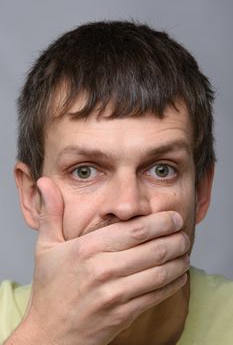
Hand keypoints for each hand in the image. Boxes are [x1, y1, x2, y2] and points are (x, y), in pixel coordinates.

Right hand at [7, 177, 189, 344]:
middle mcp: (103, 269)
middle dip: (175, 237)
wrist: (49, 333)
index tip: (173, 216)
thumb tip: (45, 182)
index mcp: (87, 248)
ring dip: (179, 260)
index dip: (160, 221)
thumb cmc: (50, 288)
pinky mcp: (123, 314)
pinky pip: (156, 295)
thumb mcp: (46, 246)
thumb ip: (51, 212)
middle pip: (153, 248)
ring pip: (159, 272)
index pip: (134, 229)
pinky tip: (179, 274)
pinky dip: (174, 283)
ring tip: (185, 251)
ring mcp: (114, 294)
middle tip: (184, 232)